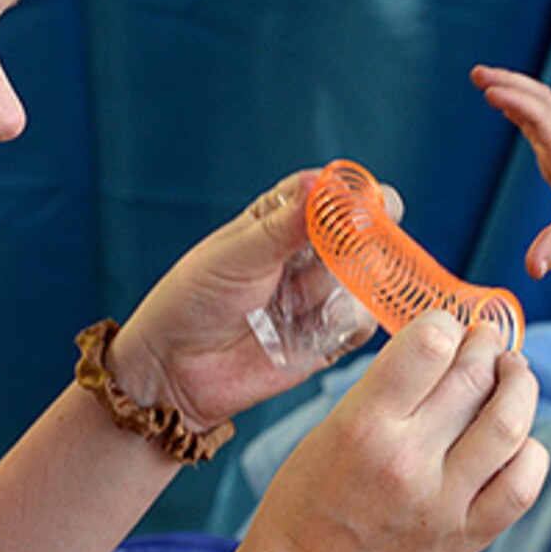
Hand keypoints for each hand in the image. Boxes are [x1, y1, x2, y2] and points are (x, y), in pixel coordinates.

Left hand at [113, 169, 379, 431]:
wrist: (175, 368)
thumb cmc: (193, 300)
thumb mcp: (236, 254)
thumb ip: (285, 226)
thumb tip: (321, 183)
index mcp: (283, 219)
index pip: (332, 193)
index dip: (357, 194)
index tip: (374, 203)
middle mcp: (307, 254)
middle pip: (361, 235)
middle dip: (359, 246)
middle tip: (342, 257)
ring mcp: (320, 296)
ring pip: (366, 280)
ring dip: (342, 290)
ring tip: (298, 304)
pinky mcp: (329, 337)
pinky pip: (362, 324)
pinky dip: (350, 324)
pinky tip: (318, 328)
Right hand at [228, 311, 549, 551]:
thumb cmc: (304, 509)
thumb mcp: (326, 432)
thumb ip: (385, 392)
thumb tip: (443, 348)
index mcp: (362, 426)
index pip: (430, 343)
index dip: (446, 323)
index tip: (446, 328)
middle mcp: (407, 461)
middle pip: (475, 375)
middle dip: (486, 345)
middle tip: (484, 342)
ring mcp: (443, 502)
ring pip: (510, 421)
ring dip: (519, 385)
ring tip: (511, 375)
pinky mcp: (467, 538)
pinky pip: (523, 483)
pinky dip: (529, 450)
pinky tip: (516, 439)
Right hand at [472, 65, 550, 279]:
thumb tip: (533, 269)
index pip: (542, 117)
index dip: (516, 102)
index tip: (490, 91)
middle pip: (540, 98)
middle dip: (509, 82)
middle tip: (478, 73)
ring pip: (542, 103)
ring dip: (515, 87)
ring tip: (485, 79)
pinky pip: (541, 118)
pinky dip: (521, 106)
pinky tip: (505, 105)